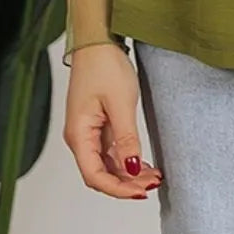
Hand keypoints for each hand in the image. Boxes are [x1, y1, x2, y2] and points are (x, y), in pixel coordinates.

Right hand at [63, 43, 162, 199]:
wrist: (98, 41)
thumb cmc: (104, 66)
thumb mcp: (121, 104)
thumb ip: (126, 139)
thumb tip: (132, 169)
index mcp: (79, 134)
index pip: (94, 176)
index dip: (118, 189)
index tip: (142, 192)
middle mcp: (80, 137)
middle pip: (100, 174)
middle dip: (126, 184)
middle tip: (154, 185)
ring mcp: (89, 132)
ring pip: (107, 165)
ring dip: (129, 174)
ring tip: (154, 176)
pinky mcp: (98, 126)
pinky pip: (111, 152)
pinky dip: (127, 161)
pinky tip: (145, 165)